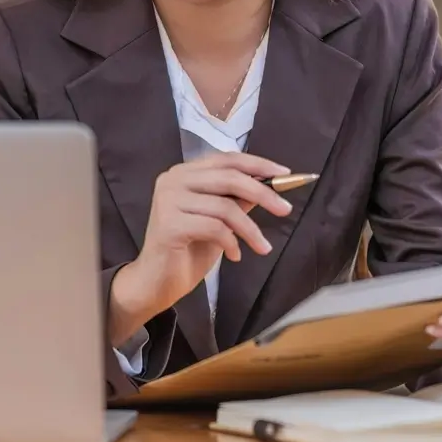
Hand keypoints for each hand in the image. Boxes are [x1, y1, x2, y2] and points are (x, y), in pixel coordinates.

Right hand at [108, 151, 292, 345]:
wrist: (156, 283)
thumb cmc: (187, 251)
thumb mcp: (219, 220)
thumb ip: (237, 200)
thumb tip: (269, 184)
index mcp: (184, 173)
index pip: (226, 159)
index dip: (258, 164)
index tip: (285, 174)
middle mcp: (172, 180)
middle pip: (229, 178)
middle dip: (263, 194)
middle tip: (285, 209)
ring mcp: (168, 201)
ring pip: (225, 207)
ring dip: (250, 229)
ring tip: (262, 247)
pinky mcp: (169, 224)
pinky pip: (215, 228)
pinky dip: (232, 242)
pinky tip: (234, 255)